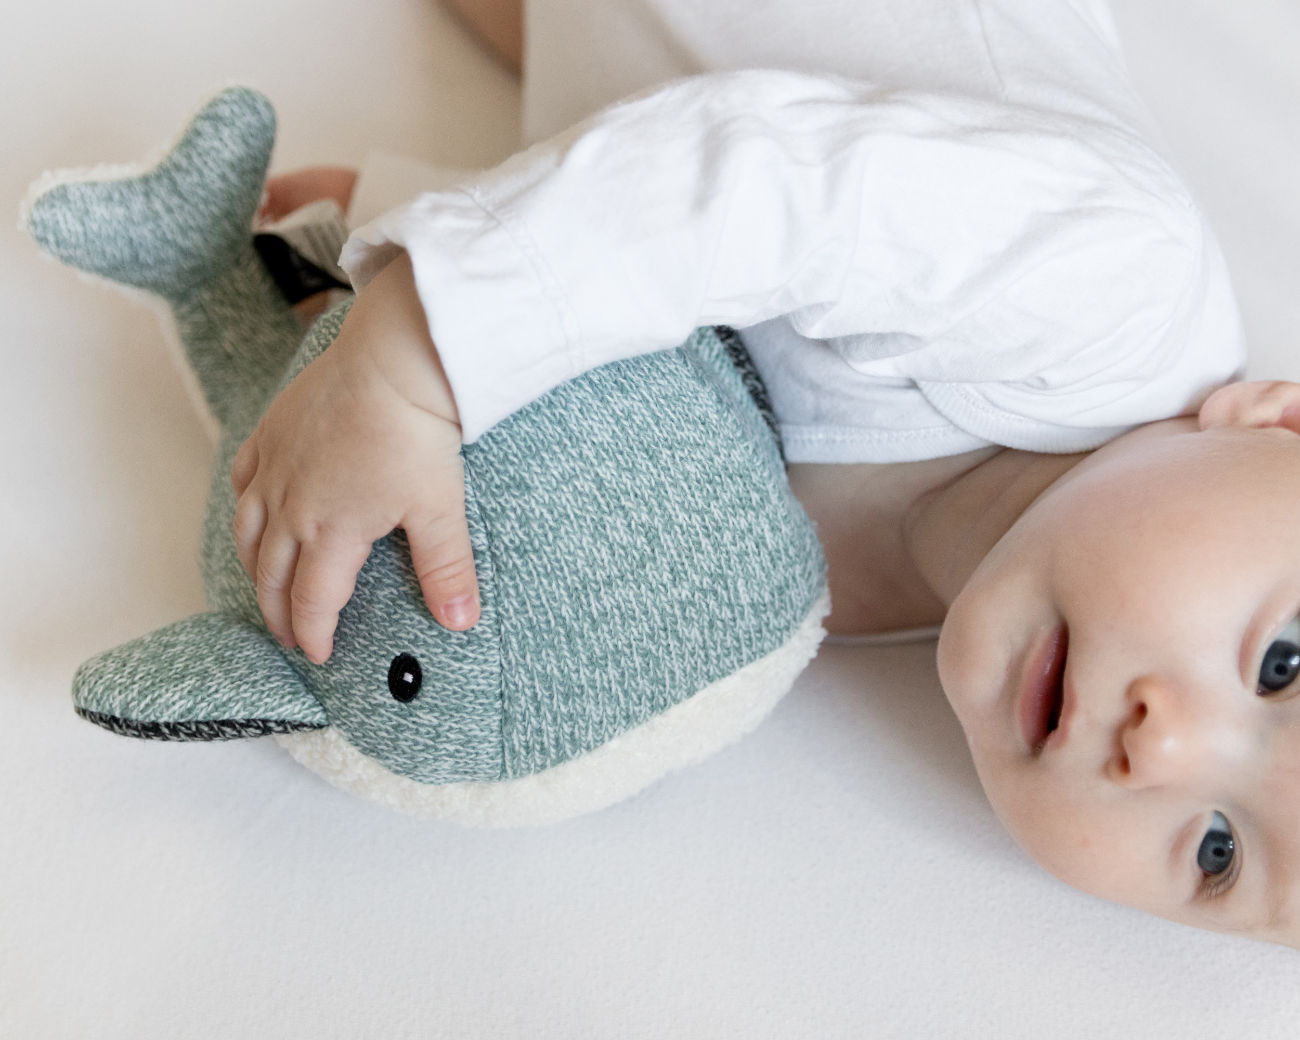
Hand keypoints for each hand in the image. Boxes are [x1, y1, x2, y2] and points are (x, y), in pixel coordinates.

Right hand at [230, 252, 480, 663]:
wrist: (395, 356)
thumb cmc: (417, 431)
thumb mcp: (439, 508)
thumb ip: (446, 570)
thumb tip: (461, 622)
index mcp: (331, 531)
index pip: (311, 601)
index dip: (313, 634)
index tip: (319, 655)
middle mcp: (291, 504)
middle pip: (271, 576)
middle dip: (278, 614)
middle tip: (288, 637)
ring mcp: (276, 466)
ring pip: (249, 532)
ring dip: (255, 569)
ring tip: (266, 589)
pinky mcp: (272, 430)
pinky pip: (244, 479)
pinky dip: (245, 507)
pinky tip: (255, 514)